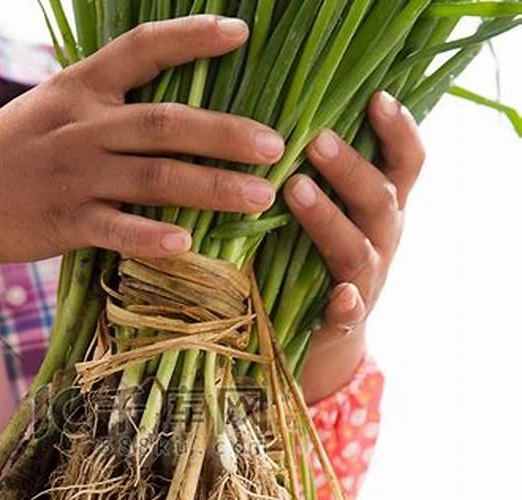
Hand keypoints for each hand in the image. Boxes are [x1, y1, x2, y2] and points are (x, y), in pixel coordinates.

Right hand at [0, 16, 283, 292]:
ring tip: (261, 196)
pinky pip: (117, 229)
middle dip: (226, 133)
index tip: (241, 34)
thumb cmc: (6, 153)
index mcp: (77, 88)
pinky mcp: (63, 222)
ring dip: (212, 187)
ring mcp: (72, 175)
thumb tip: (167, 110)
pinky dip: (152, 237)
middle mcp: (80, 126)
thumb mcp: (48, 109)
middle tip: (276, 145)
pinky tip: (188, 244)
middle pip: (166, 122)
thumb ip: (101, 103)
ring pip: (155, 178)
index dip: (192, 37)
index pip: (141, 48)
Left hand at [285, 92, 424, 402]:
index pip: (405, 163)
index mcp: (381, 206)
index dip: (399, 131)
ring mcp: (367, 280)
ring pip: (357, 248)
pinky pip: (350, 312)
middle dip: (350, 167)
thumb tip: (285, 112)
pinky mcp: (344, 319)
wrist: (322, 329)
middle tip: (315, 140)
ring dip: (329, 217)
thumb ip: (319, 169)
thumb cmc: (316, 249)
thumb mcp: (327, 206)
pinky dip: (347, 303)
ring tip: (295, 190)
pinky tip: (340, 296)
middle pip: (379, 199)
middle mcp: (382, 238)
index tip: (378, 98)